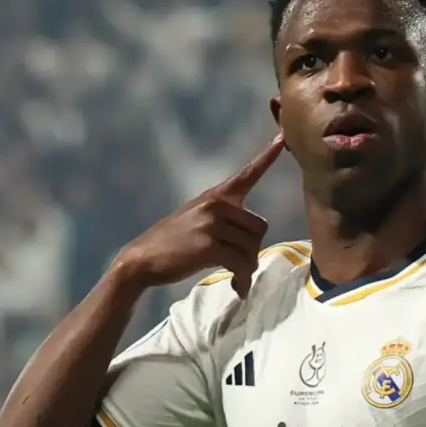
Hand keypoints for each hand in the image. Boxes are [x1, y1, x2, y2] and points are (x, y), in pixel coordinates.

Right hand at [117, 134, 283, 298]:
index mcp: (216, 195)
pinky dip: (242, 280)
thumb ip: (224, 220)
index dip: (267, 156)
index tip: (283, 137)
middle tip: (240, 266)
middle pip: (260, 228)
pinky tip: (237, 289)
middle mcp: (216, 204)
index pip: (247, 173)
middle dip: (253, 250)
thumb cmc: (173, 244)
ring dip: (248, 268)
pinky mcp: (209, 245)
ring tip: (236, 278)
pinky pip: (242, 264)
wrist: (142, 259)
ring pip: (252, 248)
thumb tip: (253, 242)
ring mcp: (212, 223)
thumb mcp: (197, 219)